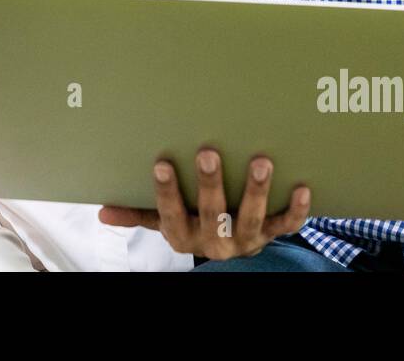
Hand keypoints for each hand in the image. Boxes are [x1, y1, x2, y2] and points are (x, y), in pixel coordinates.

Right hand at [98, 148, 310, 260]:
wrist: (230, 251)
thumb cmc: (192, 223)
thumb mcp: (163, 221)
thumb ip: (136, 213)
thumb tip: (101, 212)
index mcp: (183, 235)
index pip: (170, 215)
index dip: (166, 191)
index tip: (161, 163)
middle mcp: (213, 241)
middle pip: (212, 214)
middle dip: (210, 184)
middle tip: (209, 153)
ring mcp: (245, 239)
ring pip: (250, 219)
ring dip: (255, 191)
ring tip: (260, 162)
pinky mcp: (270, 235)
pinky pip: (286, 226)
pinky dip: (296, 210)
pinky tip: (302, 187)